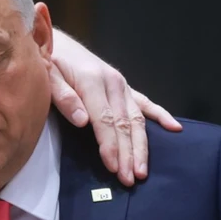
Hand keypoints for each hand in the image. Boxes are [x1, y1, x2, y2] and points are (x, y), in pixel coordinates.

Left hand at [48, 29, 181, 185]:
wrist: (51, 40)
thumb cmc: (46, 61)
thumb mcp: (46, 76)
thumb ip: (63, 97)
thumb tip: (82, 121)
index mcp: (93, 81)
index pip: (105, 121)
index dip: (110, 146)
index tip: (114, 167)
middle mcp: (113, 83)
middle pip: (125, 124)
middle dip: (129, 153)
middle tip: (131, 179)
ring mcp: (121, 85)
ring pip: (137, 119)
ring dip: (142, 146)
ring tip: (143, 170)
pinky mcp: (124, 87)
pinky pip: (145, 103)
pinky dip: (160, 116)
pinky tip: (174, 128)